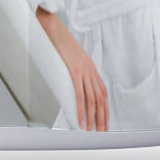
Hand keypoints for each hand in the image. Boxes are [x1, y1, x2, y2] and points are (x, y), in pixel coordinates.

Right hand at [36, 8, 108, 130]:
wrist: (54, 28)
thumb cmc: (60, 42)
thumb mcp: (72, 57)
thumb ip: (76, 69)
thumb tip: (73, 82)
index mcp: (91, 67)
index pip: (103, 92)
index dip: (105, 108)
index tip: (104, 121)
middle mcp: (91, 69)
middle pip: (101, 98)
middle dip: (103, 116)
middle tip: (102, 132)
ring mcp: (83, 70)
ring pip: (93, 99)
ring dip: (94, 117)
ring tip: (92, 131)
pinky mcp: (74, 70)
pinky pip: (80, 94)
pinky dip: (82, 110)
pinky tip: (81, 120)